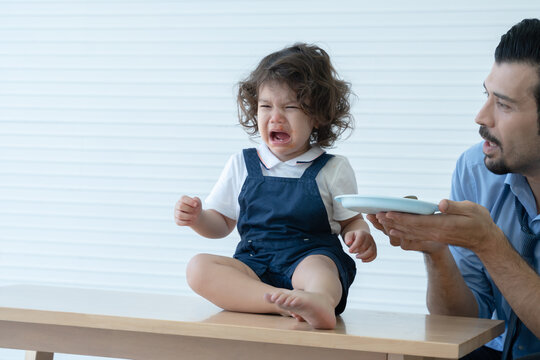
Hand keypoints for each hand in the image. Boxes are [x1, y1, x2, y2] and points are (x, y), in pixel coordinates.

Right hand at [174, 195, 201, 226]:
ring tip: (195, 217)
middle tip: (195, 211)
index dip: (190, 201)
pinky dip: (187, 222)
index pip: (183, 198)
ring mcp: (176, 213)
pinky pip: (180, 222)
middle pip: (180, 206)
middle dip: (190, 209)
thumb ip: (197, 200)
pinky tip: (191, 221)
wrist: (196, 217)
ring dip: (189, 216)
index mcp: (182, 200)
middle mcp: (177, 205)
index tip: (196, 205)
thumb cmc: (196, 208)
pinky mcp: (177, 221)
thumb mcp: (198, 203)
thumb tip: (194, 199)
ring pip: (180, 215)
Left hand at [343, 230, 376, 261]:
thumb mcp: (349, 235)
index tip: (349, 251)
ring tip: (357, 256)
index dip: (354, 246)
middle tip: (352, 252)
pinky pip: (374, 256)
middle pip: (365, 247)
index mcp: (362, 233)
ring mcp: (373, 244)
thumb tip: (348, 243)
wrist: (362, 236)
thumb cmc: (354, 237)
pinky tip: (362, 260)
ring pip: (371, 252)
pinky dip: (368, 259)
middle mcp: (369, 238)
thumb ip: (348, 238)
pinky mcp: (375, 249)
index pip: (360, 240)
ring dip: (363, 256)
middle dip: (357, 251)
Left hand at [376, 199, 500, 254]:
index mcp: (443, 226)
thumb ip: (455, 207)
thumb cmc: (479, 221)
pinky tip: (391, 231)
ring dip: (392, 227)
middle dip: (391, 221)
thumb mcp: (471, 210)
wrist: (484, 240)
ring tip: (379, 221)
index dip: (401, 218)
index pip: (417, 222)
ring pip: (408, 233)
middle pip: (408, 228)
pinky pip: (413, 236)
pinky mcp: (433, 238)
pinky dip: (400, 233)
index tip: (388, 213)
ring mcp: (433, 237)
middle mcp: (435, 233)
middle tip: (375, 215)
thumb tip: (442, 204)